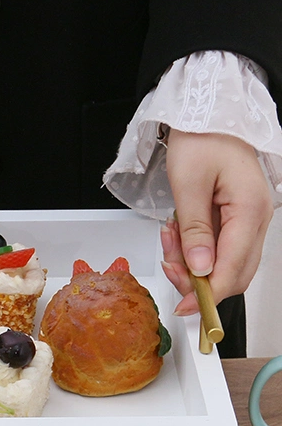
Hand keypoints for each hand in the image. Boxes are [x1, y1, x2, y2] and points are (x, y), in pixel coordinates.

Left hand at [161, 129, 272, 315]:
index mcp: (250, 210)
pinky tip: (177, 233)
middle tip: (168, 265)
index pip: (232, 269)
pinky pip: (217, 248)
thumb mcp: (188, 186)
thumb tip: (201, 269)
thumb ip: (195, 231)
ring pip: (224, 263)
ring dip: (191, 262)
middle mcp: (257, 218)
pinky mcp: (236, 219)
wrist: (206, 116)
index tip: (184, 309)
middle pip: (232, 273)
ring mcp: (249, 220)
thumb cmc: (201, 139)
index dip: (208, 296)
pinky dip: (193, 249)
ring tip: (169, 237)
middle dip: (196, 280)